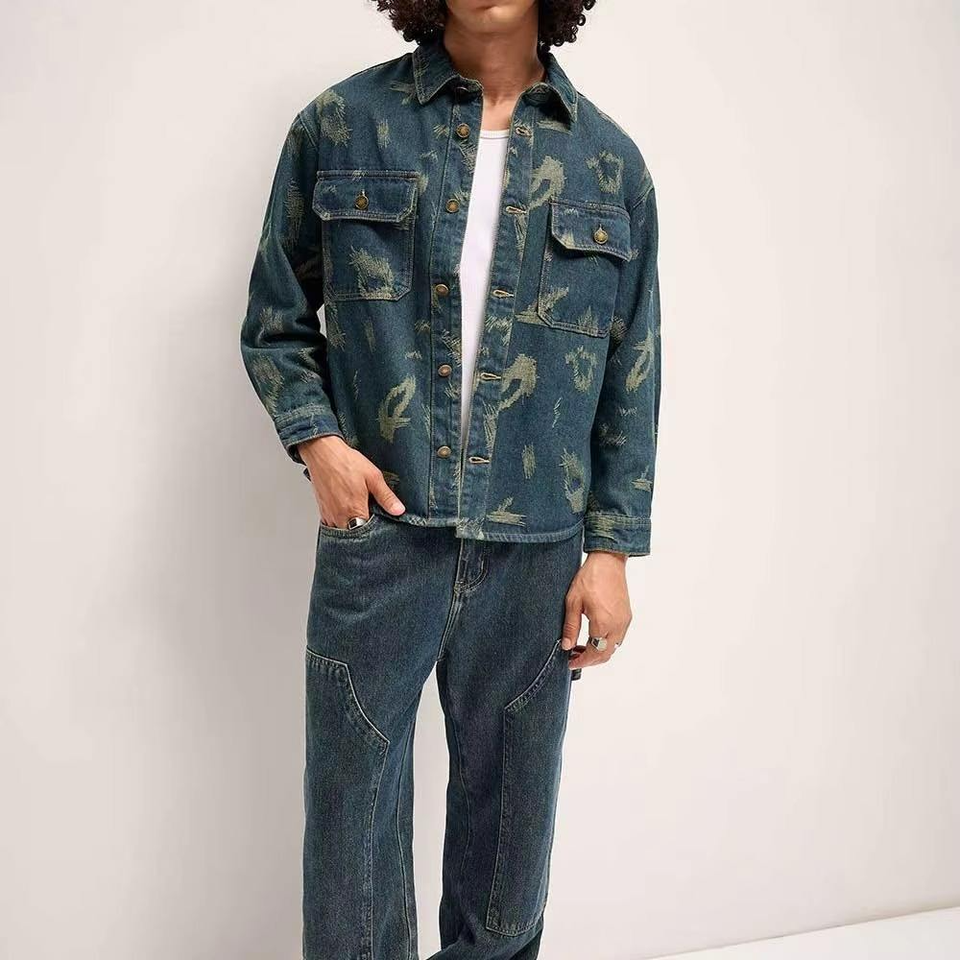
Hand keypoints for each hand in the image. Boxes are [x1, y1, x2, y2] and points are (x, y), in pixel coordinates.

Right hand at [298, 435, 404, 527]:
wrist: (323, 453)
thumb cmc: (346, 462)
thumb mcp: (373, 477)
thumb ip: (386, 497)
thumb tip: (398, 511)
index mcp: (354, 510)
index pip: (368, 533)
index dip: (376, 530)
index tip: (381, 522)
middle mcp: (339, 516)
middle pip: (354, 534)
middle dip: (363, 530)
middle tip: (370, 517)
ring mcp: (329, 515)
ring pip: (343, 531)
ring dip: (351, 527)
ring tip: (359, 514)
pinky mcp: (322, 511)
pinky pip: (333, 526)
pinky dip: (341, 523)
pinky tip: (348, 513)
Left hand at [561, 551, 631, 668]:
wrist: (608, 562)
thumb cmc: (590, 578)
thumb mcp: (573, 602)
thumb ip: (571, 626)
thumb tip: (566, 646)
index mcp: (603, 624)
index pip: (594, 653)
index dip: (581, 661)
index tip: (570, 662)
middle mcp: (617, 626)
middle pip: (605, 655)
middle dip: (589, 660)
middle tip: (574, 656)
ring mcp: (624, 621)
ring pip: (613, 648)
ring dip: (598, 651)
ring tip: (581, 646)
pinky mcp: (627, 616)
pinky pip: (618, 637)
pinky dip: (606, 642)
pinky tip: (593, 635)